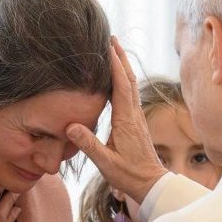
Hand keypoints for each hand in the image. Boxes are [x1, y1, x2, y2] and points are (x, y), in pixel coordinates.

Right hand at [66, 36, 167, 205]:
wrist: (151, 184)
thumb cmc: (128, 175)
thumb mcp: (106, 163)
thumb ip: (89, 144)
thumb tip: (71, 126)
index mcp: (126, 121)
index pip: (120, 86)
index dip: (114, 64)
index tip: (107, 45)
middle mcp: (134, 115)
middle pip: (129, 79)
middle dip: (120, 57)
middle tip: (111, 38)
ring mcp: (137, 118)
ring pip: (131, 85)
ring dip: (123, 66)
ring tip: (113, 51)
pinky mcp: (136, 122)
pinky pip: (130, 94)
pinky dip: (124, 80)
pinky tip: (117, 79)